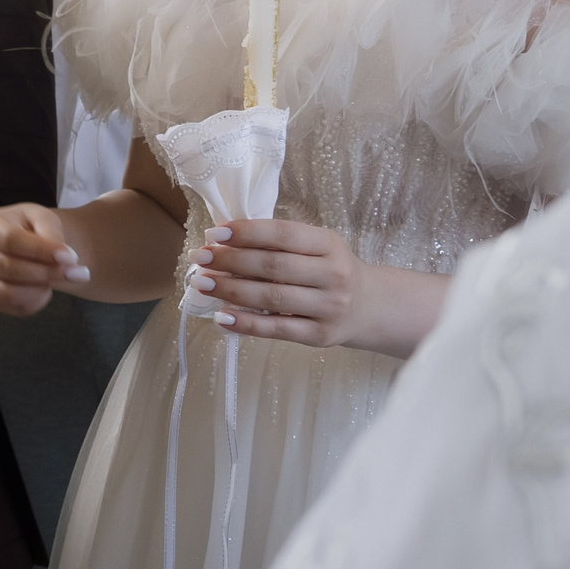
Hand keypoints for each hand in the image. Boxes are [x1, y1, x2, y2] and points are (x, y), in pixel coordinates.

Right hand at [0, 202, 89, 315]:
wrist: (28, 243)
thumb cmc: (33, 227)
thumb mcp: (43, 219)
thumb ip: (52, 234)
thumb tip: (65, 259)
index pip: (9, 240)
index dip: (40, 250)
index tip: (71, 256)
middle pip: (8, 268)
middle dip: (46, 272)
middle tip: (79, 273)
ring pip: (7, 292)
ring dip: (40, 289)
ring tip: (59, 279)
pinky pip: (13, 307)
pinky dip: (35, 301)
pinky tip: (46, 289)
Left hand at [187, 219, 363, 346]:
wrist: (369, 306)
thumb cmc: (329, 270)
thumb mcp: (316, 248)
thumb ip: (279, 244)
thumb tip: (223, 242)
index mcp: (329, 244)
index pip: (283, 234)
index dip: (246, 232)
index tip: (214, 233)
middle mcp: (333, 275)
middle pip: (273, 266)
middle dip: (230, 261)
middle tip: (200, 257)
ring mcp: (329, 308)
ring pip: (271, 298)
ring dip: (230, 290)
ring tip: (202, 283)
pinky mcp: (320, 336)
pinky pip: (276, 330)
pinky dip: (245, 323)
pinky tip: (221, 316)